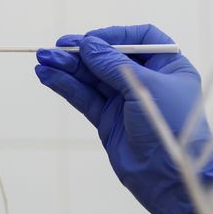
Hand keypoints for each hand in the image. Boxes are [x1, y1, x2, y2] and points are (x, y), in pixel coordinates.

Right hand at [35, 24, 212, 213]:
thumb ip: (112, 64)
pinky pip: (84, 97)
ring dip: (67, 68)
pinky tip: (47, 76)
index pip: (140, 40)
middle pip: (108, 58)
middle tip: (54, 48)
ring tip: (42, 60)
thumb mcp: (144, 87)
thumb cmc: (170, 126)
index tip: (92, 39)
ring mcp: (124, 101)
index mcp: (168, 67)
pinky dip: (65, 85)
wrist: (168, 177)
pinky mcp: (107, 119)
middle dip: (81, 53)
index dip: (114, 36)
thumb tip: (87, 44)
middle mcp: (146, 81)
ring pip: (91, 78)